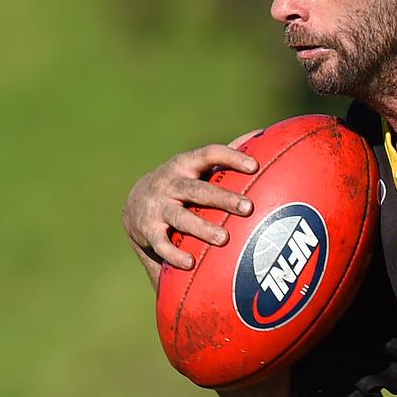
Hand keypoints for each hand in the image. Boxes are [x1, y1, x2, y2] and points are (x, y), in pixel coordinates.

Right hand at [122, 138, 258, 280]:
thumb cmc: (183, 182)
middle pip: (198, 189)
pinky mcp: (148, 230)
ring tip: (223, 239)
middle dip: (223, 198)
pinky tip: (190, 263)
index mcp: (185, 164)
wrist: (135, 205)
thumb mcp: (197, 166)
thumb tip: (261, 133)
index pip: (209, 154)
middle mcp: (170, 183)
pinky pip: (161, 243)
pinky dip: (174, 254)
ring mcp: (158, 207)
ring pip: (180, 217)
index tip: (253, 166)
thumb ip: (226, 154)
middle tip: (247, 207)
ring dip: (202, 228)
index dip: (231, 158)